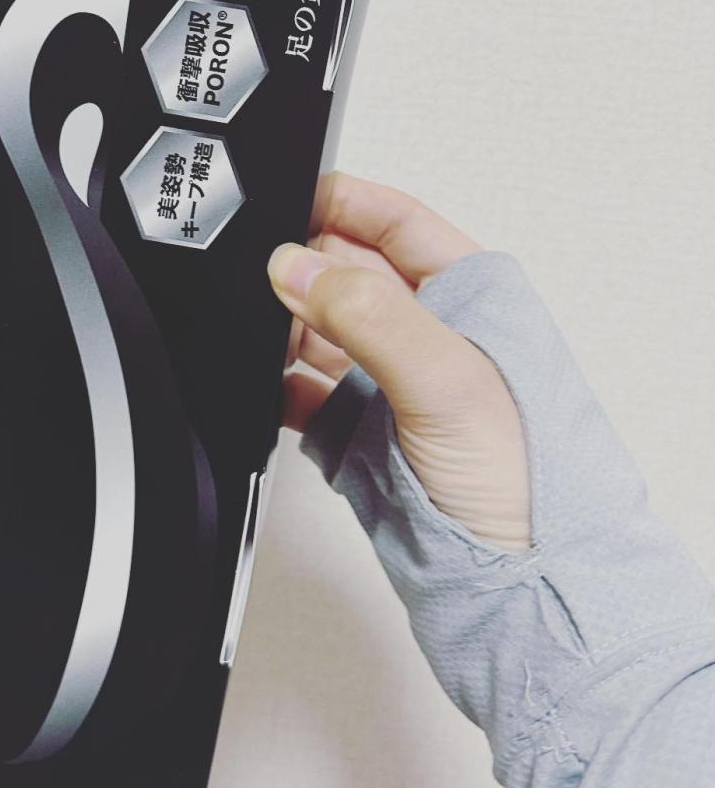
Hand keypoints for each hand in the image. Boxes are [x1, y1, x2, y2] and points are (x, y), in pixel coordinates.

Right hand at [269, 172, 530, 552]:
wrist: (516, 588)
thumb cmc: (526, 484)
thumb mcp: (449, 381)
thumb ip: (370, 315)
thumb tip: (297, 267)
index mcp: (472, 295)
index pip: (397, 222)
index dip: (345, 203)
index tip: (289, 199)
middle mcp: (430, 332)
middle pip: (347, 271)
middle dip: (302, 268)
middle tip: (265, 277)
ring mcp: (392, 381)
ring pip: (320, 327)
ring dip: (285, 325)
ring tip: (262, 332)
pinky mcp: (360, 431)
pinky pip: (303, 387)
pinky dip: (275, 380)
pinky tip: (262, 381)